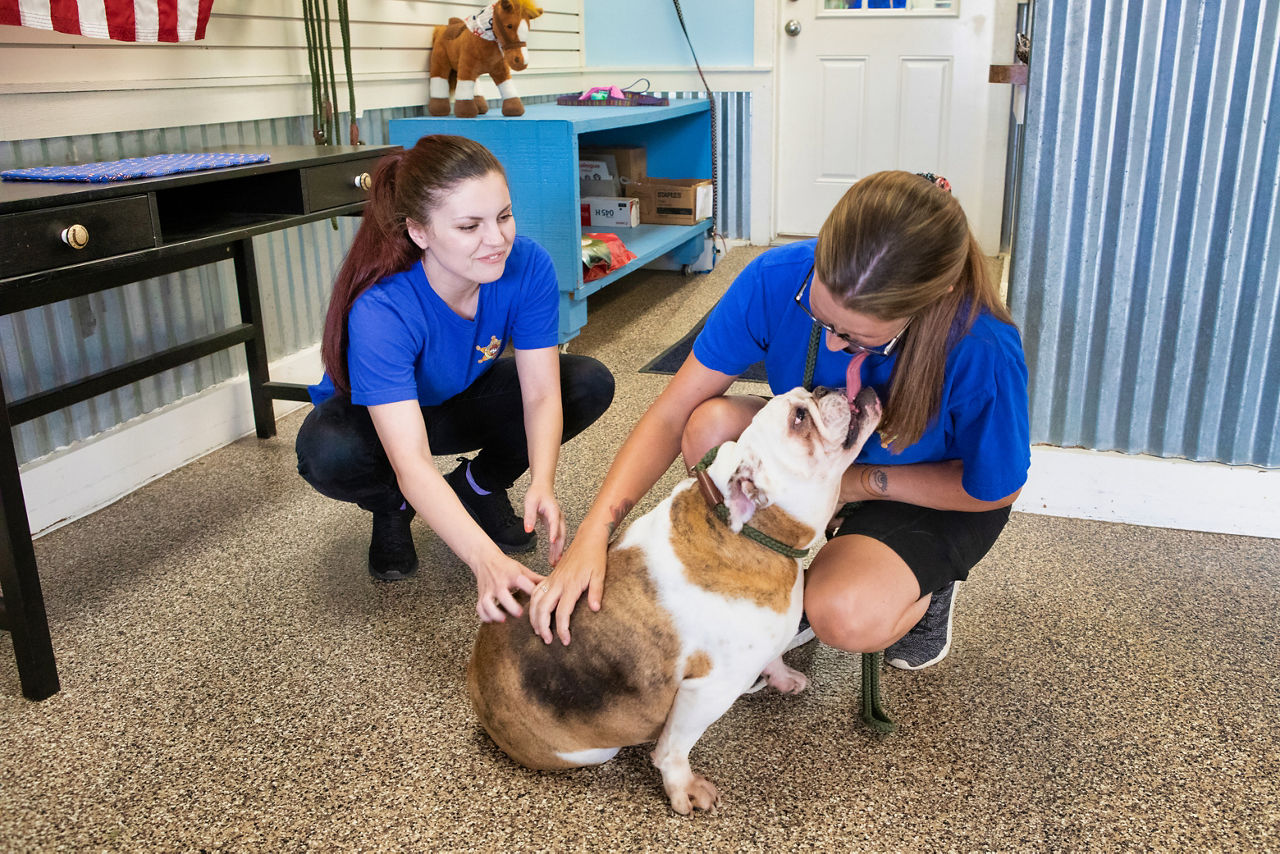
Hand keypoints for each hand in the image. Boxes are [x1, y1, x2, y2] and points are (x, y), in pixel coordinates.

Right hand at [471, 551, 544, 622]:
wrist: (485, 559)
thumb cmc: (506, 566)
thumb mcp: (521, 569)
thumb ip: (535, 579)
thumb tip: (552, 586)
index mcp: (512, 575)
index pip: (521, 581)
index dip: (530, 589)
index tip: (538, 599)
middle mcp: (499, 582)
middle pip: (502, 594)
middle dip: (510, 605)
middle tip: (519, 613)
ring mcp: (488, 589)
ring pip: (487, 602)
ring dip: (494, 612)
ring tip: (503, 619)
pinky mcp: (481, 595)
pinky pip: (479, 607)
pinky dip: (484, 615)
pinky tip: (492, 619)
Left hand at [522, 482, 566, 565]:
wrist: (542, 487)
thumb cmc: (537, 493)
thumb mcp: (530, 502)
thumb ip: (529, 516)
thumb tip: (528, 530)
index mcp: (553, 510)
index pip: (555, 522)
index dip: (554, 532)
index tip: (552, 541)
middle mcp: (558, 517)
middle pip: (561, 534)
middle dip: (559, 547)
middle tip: (556, 559)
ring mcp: (558, 522)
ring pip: (560, 538)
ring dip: (558, 550)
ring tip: (554, 562)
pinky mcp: (554, 525)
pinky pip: (557, 537)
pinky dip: (555, 547)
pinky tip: (553, 556)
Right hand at [528, 525, 607, 644]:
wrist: (588, 539)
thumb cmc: (595, 557)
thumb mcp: (600, 574)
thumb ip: (597, 592)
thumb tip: (595, 609)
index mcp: (571, 585)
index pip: (562, 612)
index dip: (562, 629)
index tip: (566, 641)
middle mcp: (558, 583)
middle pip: (543, 608)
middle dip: (542, 627)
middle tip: (548, 640)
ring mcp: (552, 579)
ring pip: (535, 600)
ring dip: (534, 617)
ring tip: (538, 631)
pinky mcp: (550, 577)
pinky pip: (535, 591)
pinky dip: (532, 604)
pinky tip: (534, 613)